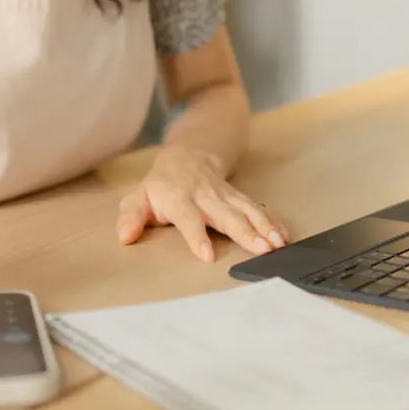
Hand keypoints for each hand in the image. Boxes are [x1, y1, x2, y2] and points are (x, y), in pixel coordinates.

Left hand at [116, 147, 289, 261]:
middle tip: (261, 249)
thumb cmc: (161, 185)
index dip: (196, 235)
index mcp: (177, 198)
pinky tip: (284, 236)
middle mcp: (204, 195)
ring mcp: (224, 195)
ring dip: (262, 227)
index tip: (207, 255)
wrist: (189, 155)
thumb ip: (131, 216)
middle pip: (225, 214)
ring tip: (277, 244)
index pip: (187, 218)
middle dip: (244, 232)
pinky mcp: (238, 196)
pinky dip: (271, 221)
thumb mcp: (140, 197)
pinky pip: (256, 208)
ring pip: (245, 210)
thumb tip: (125, 236)